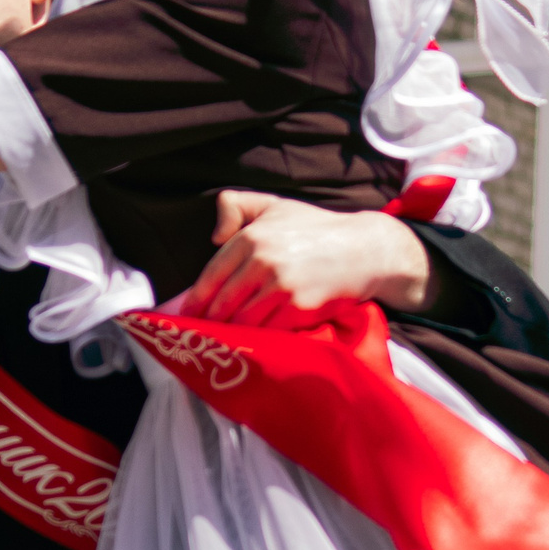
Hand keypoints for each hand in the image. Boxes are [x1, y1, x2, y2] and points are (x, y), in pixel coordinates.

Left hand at [175, 191, 435, 328]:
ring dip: (231, 334)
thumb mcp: (275, 205)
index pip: (212, 275)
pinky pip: (268, 331)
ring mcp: (281, 287)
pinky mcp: (299, 309)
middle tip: (198, 336)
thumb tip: (213, 235)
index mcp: (252, 236)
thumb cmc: (316, 229)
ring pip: (242, 322)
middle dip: (209, 323)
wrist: (364, 250)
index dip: (195, 300)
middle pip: (222, 303)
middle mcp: (263, 261)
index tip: (184, 315)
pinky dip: (258, 339)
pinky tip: (252, 344)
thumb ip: (238, 206)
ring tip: (223, 343)